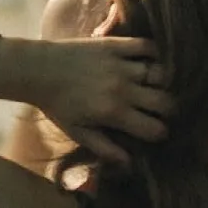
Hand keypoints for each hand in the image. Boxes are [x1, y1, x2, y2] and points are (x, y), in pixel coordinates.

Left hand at [17, 34, 172, 165]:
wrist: (38, 70)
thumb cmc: (56, 105)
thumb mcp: (77, 131)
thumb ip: (104, 147)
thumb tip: (129, 162)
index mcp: (114, 113)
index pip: (154, 128)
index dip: (159, 133)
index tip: (155, 131)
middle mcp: (123, 89)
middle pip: (165, 101)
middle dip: (169, 110)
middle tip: (162, 110)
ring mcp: (121, 65)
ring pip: (161, 73)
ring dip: (164, 82)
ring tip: (158, 86)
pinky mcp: (116, 45)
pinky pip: (146, 46)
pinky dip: (154, 52)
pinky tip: (151, 61)